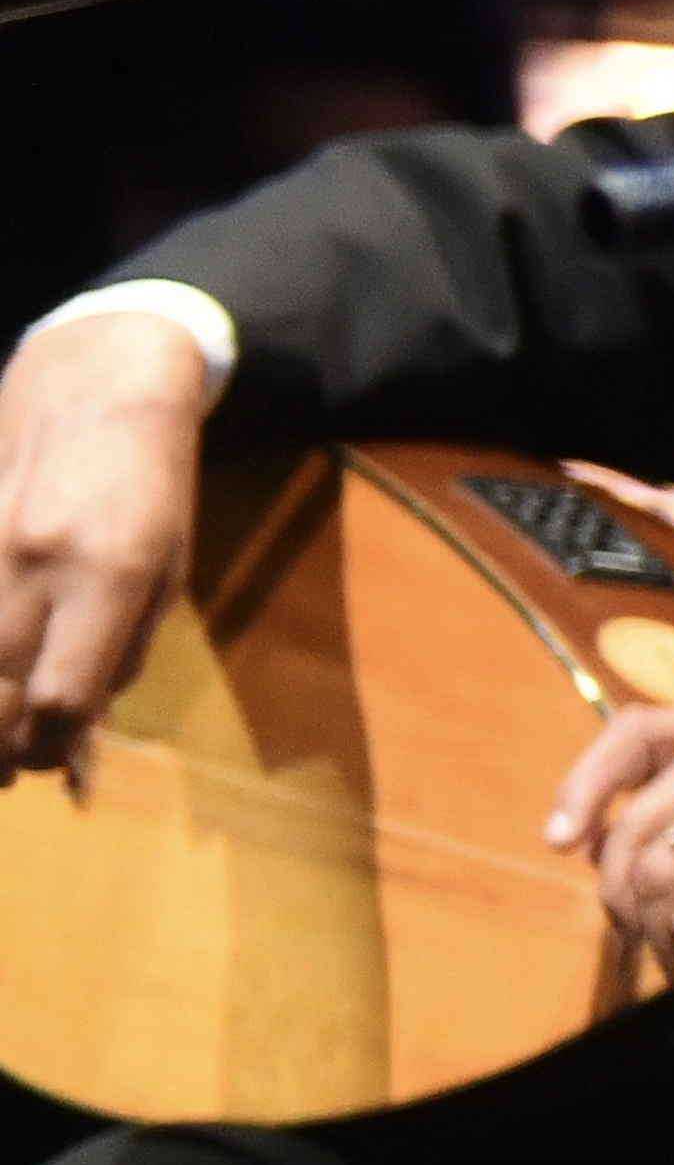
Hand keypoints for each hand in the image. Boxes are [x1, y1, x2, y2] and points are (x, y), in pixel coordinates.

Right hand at [0, 307, 218, 784]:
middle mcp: (35, 563)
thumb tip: (81, 732)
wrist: (96, 389)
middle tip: (8, 775)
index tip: (54, 769)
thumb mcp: (166, 574)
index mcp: (109, 576)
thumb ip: (122, 653)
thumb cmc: (149, 490)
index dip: (52, 748)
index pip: (62, 696)